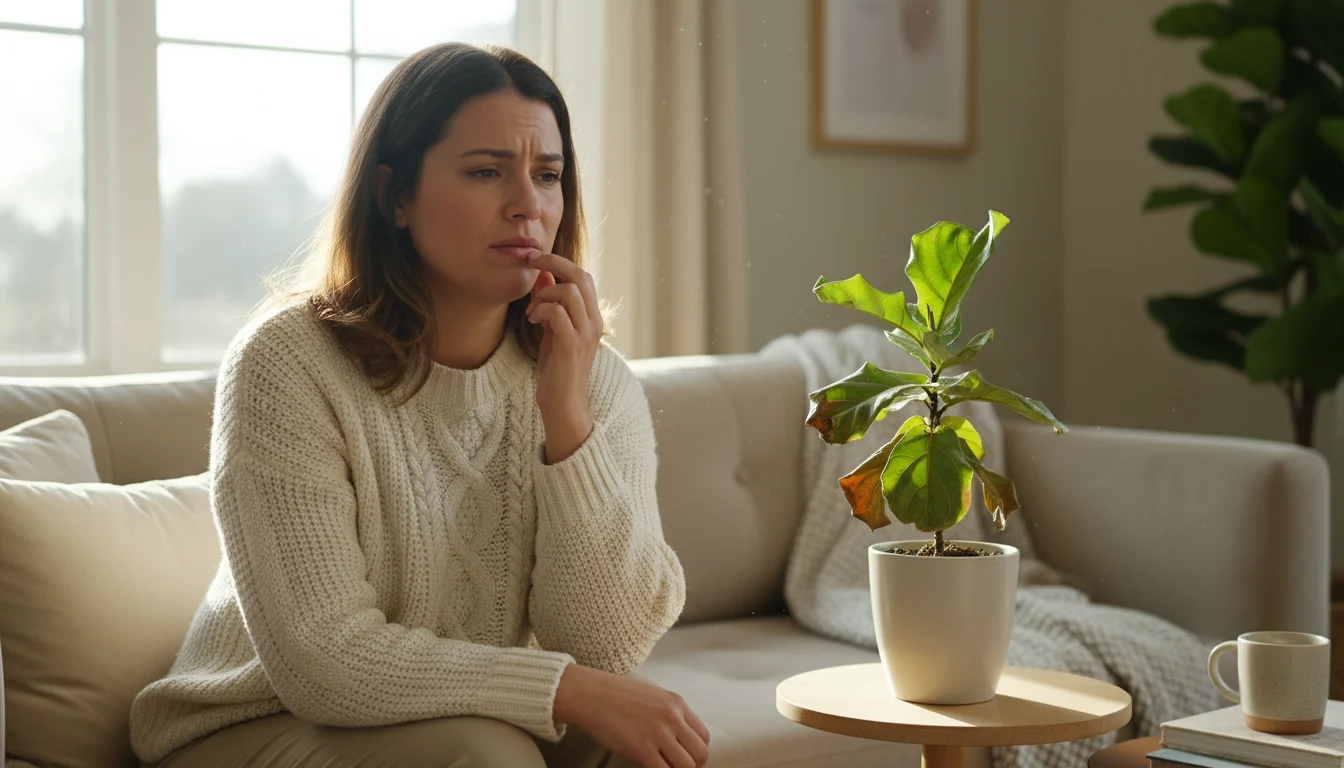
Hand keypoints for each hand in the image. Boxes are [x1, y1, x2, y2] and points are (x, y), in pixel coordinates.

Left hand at [525, 252, 601, 459]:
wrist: (563, 403)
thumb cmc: (557, 368)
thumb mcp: (552, 330)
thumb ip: (551, 303)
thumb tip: (542, 275)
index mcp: (592, 316)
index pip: (583, 275)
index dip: (559, 262)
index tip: (536, 261)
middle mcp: (594, 322)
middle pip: (580, 276)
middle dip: (553, 264)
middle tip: (532, 265)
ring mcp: (585, 334)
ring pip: (568, 292)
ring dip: (544, 295)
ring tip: (532, 311)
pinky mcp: (571, 346)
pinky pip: (557, 314)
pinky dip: (541, 311)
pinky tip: (533, 321)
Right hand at [554, 664, 710, 767]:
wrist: (589, 693)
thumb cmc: (613, 694)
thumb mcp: (651, 695)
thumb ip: (667, 714)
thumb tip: (675, 737)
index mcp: (676, 703)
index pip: (703, 736)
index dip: (697, 752)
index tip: (687, 758)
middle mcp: (673, 717)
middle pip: (701, 753)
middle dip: (693, 767)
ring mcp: (659, 733)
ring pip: (687, 766)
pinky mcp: (642, 749)